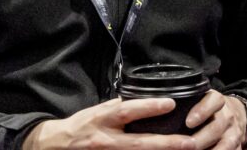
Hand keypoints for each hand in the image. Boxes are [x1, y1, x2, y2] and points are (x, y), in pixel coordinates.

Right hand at [22, 97, 196, 149]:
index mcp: (103, 119)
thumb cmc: (81, 125)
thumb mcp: (97, 110)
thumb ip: (118, 108)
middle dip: (166, 144)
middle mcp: (106, 140)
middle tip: (190, 143)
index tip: (171, 104)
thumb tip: (141, 102)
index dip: (149, 107)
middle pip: (140, 144)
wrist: (56, 146)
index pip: (128, 111)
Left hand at [186, 91, 245, 149]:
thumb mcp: (203, 99)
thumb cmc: (211, 108)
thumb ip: (189, 103)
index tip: (188, 122)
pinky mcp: (237, 145)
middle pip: (215, 127)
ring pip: (225, 144)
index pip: (213, 101)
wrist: (236, 114)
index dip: (201, 111)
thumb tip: (164, 110)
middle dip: (200, 138)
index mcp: (217, 100)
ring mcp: (234, 132)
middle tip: (186, 145)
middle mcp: (227, 116)